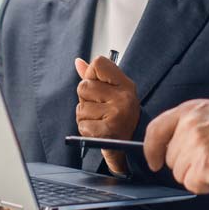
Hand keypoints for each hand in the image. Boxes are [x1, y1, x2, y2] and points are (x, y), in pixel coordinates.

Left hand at [74, 56, 140, 174]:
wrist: (130, 147)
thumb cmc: (120, 118)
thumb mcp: (112, 93)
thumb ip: (94, 77)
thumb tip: (78, 62)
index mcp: (126, 84)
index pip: (98, 63)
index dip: (91, 76)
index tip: (99, 88)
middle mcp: (124, 97)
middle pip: (83, 87)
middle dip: (86, 101)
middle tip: (101, 110)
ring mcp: (117, 113)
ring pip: (81, 108)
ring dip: (85, 117)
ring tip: (100, 121)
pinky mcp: (108, 131)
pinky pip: (82, 125)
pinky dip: (86, 130)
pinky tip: (99, 131)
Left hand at [143, 99, 208, 193]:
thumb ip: (189, 123)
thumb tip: (172, 143)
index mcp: (189, 111)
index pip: (156, 130)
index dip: (151, 149)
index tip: (154, 161)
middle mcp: (189, 127)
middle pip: (171, 158)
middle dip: (187, 164)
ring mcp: (196, 147)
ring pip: (180, 174)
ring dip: (197, 174)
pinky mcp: (204, 166)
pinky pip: (192, 185)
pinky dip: (205, 185)